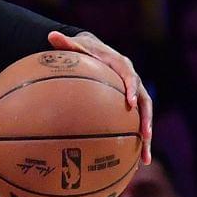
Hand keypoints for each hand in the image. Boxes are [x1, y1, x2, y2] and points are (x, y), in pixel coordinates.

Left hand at [47, 31, 152, 163]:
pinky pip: (134, 123)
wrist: (95, 51)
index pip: (130, 76)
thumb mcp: (75, 45)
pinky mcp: (129, 105)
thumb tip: (50, 35)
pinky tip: (131, 161)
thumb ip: (65, 43)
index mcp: (122, 66)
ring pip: (144, 117)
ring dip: (145, 138)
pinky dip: (134, 141)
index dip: (131, 88)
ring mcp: (133, 94)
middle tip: (145, 135)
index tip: (129, 102)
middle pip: (145, 102)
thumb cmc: (83, 49)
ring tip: (144, 159)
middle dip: (147, 120)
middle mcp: (133, 81)